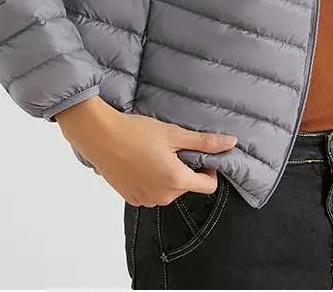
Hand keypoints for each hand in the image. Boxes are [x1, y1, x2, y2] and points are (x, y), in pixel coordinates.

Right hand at [55, 96, 237, 206]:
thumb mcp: (174, 134)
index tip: (198, 154)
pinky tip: (140, 161)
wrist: (100, 136)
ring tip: (153, 152)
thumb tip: (231, 143)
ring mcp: (145, 200)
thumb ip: (204, 142)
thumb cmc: (136, 132)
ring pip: (168, 189)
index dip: (209, 168)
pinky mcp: (131, 198)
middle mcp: (162, 197)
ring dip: (167, 174)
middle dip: (184, 168)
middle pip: (187, 186)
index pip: (209, 186)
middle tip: (170, 147)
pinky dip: (151, 179)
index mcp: (176, 181)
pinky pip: (151, 192)